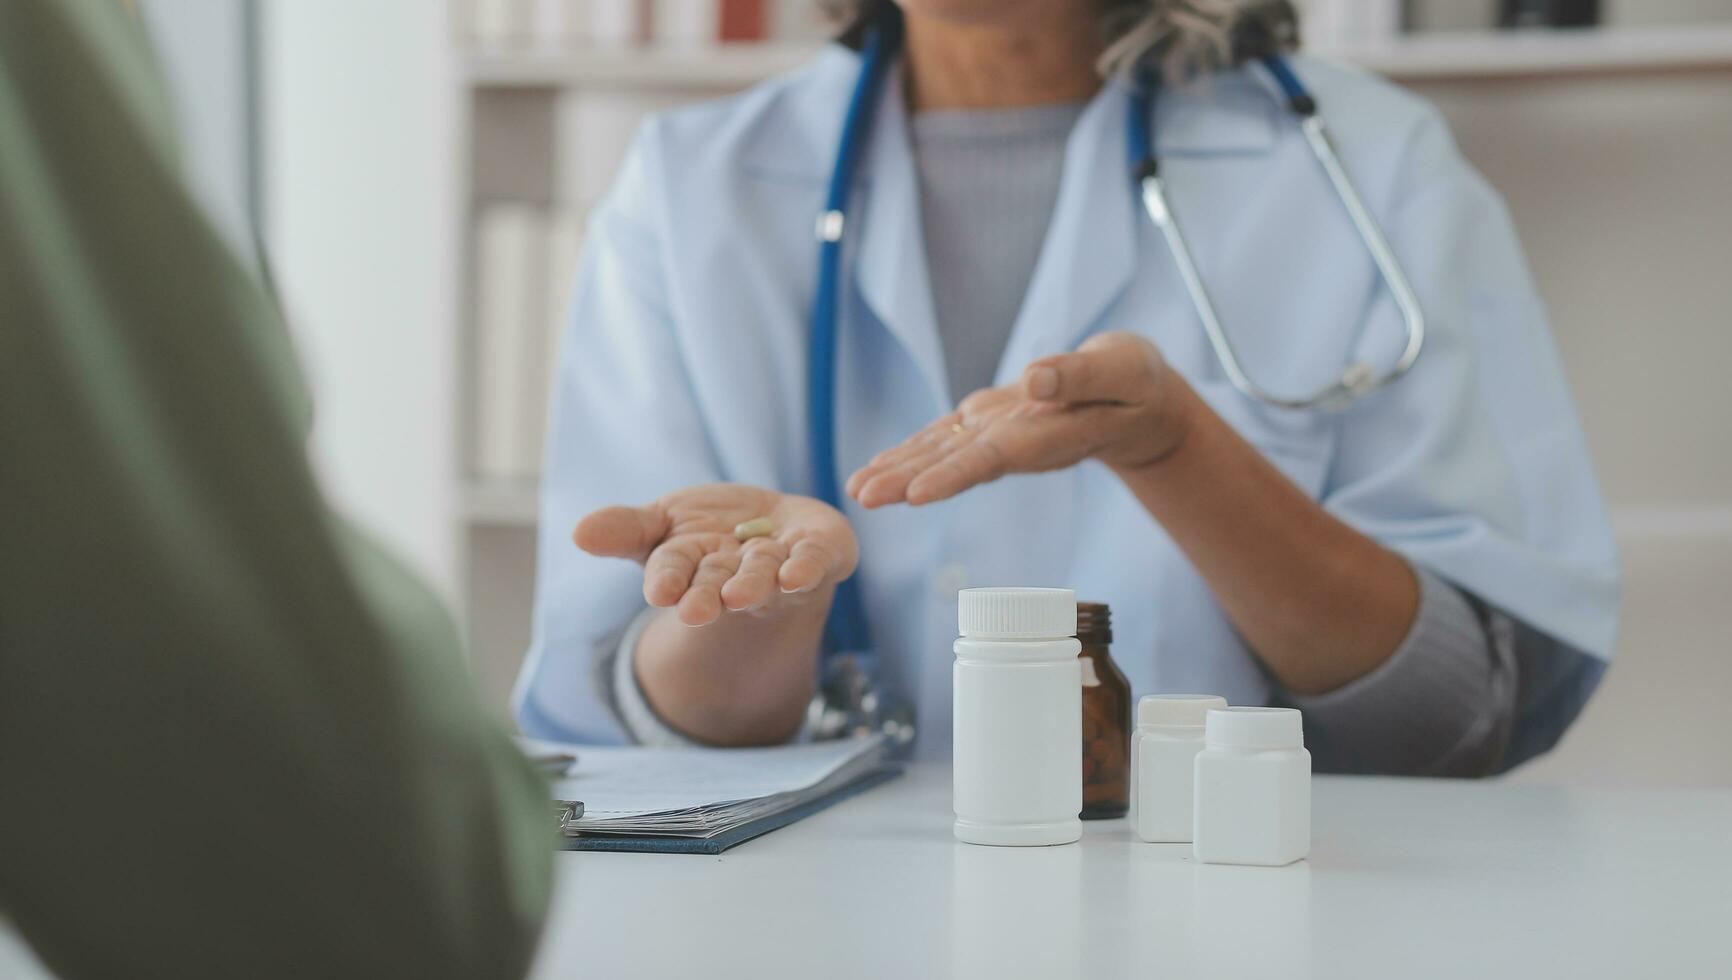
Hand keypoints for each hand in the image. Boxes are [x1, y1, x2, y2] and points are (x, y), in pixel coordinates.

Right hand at [574, 484, 857, 626]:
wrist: (779, 528)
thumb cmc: (712, 530)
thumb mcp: (664, 522)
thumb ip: (628, 530)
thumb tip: (580, 533)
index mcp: (693, 567)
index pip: (674, 575)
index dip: (667, 583)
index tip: (659, 593)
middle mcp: (735, 575)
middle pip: (718, 587)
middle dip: (708, 597)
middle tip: (696, 611)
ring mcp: (780, 568)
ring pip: (765, 579)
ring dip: (753, 586)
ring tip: (741, 595)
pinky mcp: (823, 554)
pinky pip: (816, 562)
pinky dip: (808, 568)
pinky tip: (798, 574)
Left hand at [846, 331, 1192, 507]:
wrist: (1140, 404)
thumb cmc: (1137, 385)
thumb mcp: (1123, 371)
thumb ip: (1082, 376)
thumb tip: (1035, 380)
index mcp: (1047, 436)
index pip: (993, 459)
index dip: (953, 475)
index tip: (916, 495)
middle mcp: (1017, 443)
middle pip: (956, 465)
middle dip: (908, 481)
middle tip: (862, 497)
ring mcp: (1002, 436)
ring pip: (945, 455)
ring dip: (901, 471)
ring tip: (858, 489)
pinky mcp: (995, 424)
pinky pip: (949, 440)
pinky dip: (914, 451)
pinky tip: (882, 464)